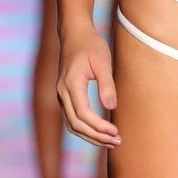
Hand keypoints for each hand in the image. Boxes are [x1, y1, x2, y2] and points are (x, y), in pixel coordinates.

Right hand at [57, 26, 121, 147]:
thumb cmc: (90, 46)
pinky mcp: (65, 97)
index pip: (83, 114)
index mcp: (71, 84)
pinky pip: (72, 119)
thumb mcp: (103, 62)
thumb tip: (111, 107)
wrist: (74, 35)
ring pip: (72, 125)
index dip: (99, 127)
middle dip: (96, 136)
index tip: (115, 132)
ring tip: (110, 142)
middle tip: (116, 142)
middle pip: (76, 124)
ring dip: (90, 136)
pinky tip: (100, 133)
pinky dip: (85, 129)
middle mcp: (62, 92)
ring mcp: (61, 95)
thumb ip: (107, 85)